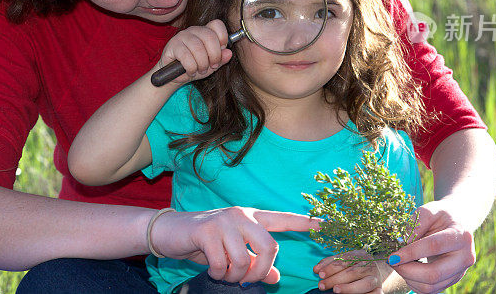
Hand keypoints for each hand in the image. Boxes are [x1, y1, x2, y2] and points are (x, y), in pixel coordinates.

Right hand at [150, 206, 320, 284]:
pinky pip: (222, 263)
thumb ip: (255, 262)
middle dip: (260, 271)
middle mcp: (241, 215)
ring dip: (234, 276)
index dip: (305, 223)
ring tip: (223, 273)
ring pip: (244, 259)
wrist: (170, 231)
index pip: (283, 219)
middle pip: (270, 247)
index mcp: (252, 218)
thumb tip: (276, 277)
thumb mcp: (233, 253)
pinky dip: (217, 273)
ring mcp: (224, 221)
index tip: (325, 226)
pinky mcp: (207, 231)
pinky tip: (210, 268)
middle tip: (246, 280)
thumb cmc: (205, 242)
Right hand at [157, 19, 231, 83]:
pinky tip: (190, 72)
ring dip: (202, 64)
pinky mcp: (172, 45)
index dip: (223, 37)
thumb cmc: (193, 67)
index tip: (222, 50)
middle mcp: (194, 30)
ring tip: (200, 71)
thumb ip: (221, 59)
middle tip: (212, 66)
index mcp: (205, 31)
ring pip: (198, 48)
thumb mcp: (210, 65)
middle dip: (214, 55)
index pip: (217, 24)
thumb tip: (229, 53)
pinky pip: (186, 56)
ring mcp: (182, 36)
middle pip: (209, 36)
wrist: (173, 76)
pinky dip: (191, 68)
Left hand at [313, 251, 385, 292]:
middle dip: (335, 279)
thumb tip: (316, 270)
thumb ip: (330, 263)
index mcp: (359, 255)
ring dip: (349, 288)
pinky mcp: (379, 289)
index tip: (319, 274)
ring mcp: (375, 278)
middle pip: (351, 272)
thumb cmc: (356, 265)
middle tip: (322, 285)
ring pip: (364, 284)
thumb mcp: (345, 260)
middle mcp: (368, 265)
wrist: (378, 271)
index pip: (343, 261)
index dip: (330, 267)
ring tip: (336, 290)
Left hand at [387, 200, 475, 293]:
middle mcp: (465, 258)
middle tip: (391, 261)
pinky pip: (430, 290)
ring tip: (399, 264)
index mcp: (460, 236)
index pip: (433, 246)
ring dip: (408, 278)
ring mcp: (460, 272)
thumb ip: (416, 224)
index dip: (410, 252)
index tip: (392, 255)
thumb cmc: (441, 216)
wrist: (459, 223)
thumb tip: (402, 243)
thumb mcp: (429, 210)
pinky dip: (414, 283)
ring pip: (430, 286)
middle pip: (434, 274)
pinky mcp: (452, 281)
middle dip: (407, 270)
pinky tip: (409, 269)